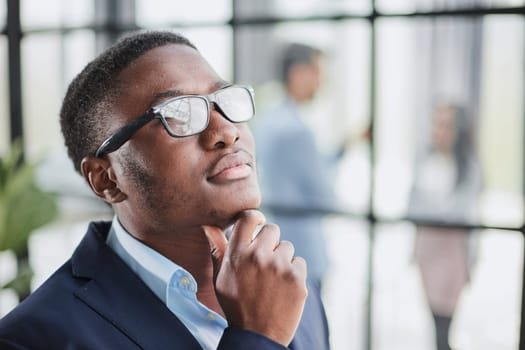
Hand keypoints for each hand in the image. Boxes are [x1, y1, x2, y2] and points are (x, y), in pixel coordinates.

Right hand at [202, 210, 307, 345]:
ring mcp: (280, 266)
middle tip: (265, 260)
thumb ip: (218, 249)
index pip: (249, 217)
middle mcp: (258, 256)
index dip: (255, 218)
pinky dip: (294, 273)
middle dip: (270, 241)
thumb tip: (209, 226)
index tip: (258, 224)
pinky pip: (299, 262)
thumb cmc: (236, 305)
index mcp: (237, 254)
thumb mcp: (220, 278)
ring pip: (287, 246)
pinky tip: (283, 287)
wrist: (257, 336)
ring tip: (273, 279)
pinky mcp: (297, 278)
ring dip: (282, 258)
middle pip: (272, 229)